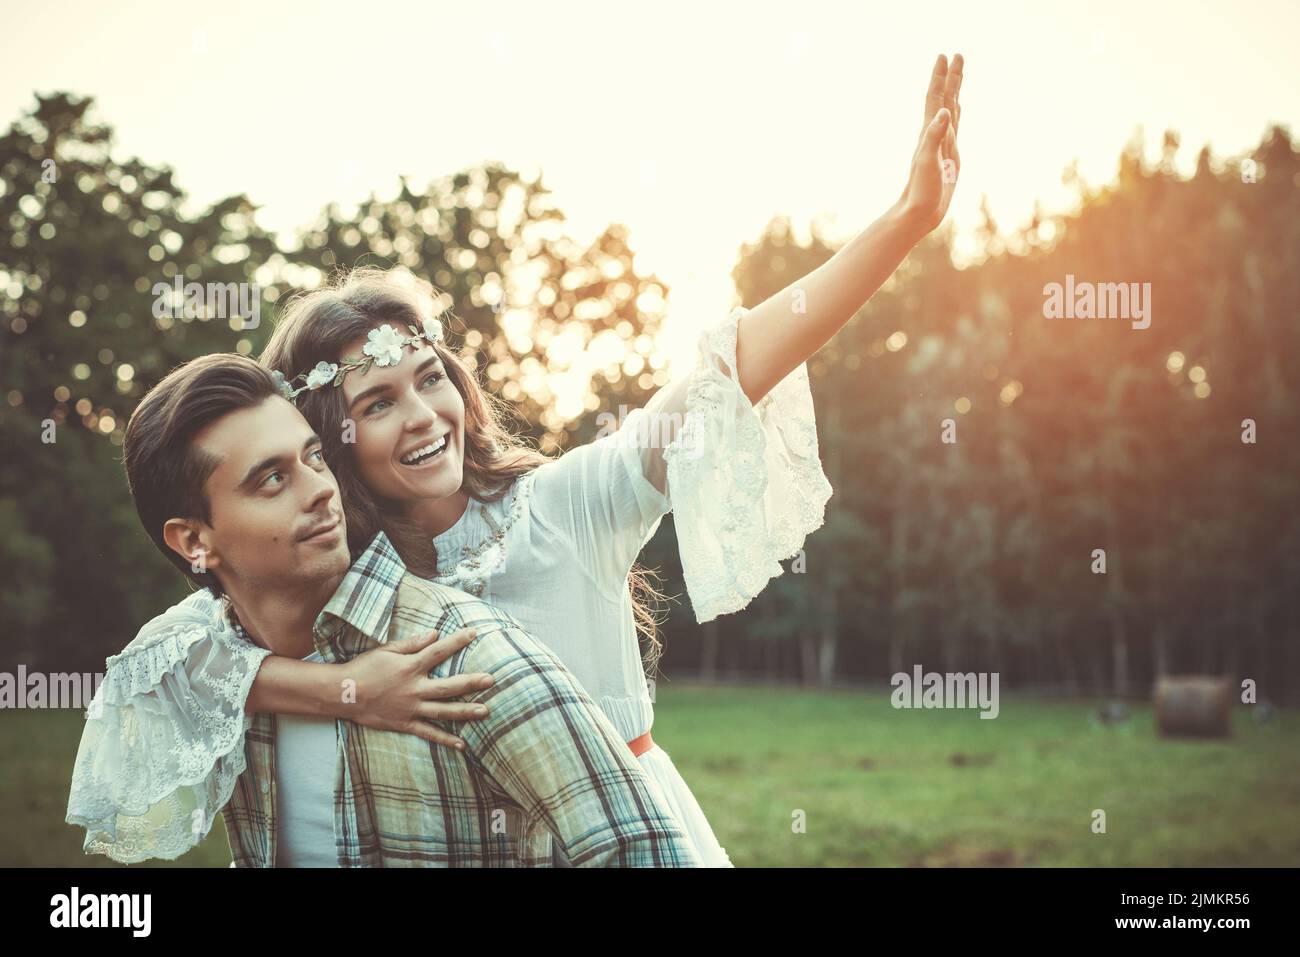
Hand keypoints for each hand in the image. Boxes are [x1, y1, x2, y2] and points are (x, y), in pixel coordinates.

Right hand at [343, 626, 493, 748]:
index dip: (457, 641)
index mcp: (410, 667)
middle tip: (491, 680)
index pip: (439, 652)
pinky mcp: (405, 723)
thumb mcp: (387, 650)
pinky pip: (428, 733)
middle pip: (448, 686)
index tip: (474, 633)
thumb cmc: (365, 668)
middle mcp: (414, 689)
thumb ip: (412, 644)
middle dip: (471, 683)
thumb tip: (435, 634)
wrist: (343, 694)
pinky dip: (445, 739)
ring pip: (443, 711)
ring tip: (485, 711)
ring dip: (465, 711)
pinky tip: (462, 744)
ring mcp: (411, 708)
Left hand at [897, 53, 963, 237]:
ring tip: (957, 75)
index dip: (940, 77)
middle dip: (951, 77)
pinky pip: (954, 129)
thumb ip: (934, 136)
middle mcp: (935, 135)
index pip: (936, 98)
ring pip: (950, 110)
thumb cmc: (921, 190)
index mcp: (929, 133)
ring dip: (954, 91)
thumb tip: (944, 111)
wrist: (918, 212)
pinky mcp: (949, 156)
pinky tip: (956, 111)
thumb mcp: (927, 162)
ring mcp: (942, 145)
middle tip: (956, 55)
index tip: (945, 56)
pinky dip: (956, 115)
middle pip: (944, 99)